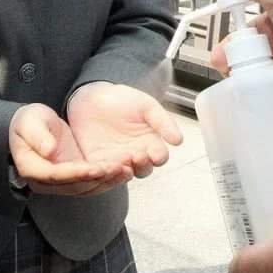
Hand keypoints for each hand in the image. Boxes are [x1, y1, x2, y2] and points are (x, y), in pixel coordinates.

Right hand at [9, 103, 127, 195]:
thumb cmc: (29, 122)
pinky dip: (109, 179)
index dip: (77, 173)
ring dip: (107, 181)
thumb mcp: (29, 122)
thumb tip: (48, 150)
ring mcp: (62, 181)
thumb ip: (37, 135)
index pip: (55, 175)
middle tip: (117, 168)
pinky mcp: (75, 177)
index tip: (95, 167)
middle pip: (74, 185)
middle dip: (98, 178)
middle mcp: (46, 182)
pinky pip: (92, 182)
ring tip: (125, 169)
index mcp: (32, 169)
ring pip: (86, 187)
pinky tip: (124, 171)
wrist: (34, 126)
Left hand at [68, 82, 182, 179]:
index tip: (156, 155)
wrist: (94, 98)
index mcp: (151, 143)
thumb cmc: (123, 101)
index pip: (159, 156)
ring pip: (124, 173)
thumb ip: (163, 122)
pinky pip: (103, 172)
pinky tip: (104, 165)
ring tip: (122, 162)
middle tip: (138, 156)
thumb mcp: (147, 106)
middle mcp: (136, 155)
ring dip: (124, 171)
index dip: (159, 157)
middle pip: (144, 169)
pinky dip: (104, 171)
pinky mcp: (98, 163)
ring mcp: (117, 160)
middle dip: (142, 165)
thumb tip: (178, 140)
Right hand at [212, 0, 272, 108]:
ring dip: (247, 81)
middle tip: (226, 70)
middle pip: (248, 53)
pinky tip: (260, 100)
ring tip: (241, 87)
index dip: (230, 37)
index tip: (220, 49)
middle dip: (233, 62)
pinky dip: (265, 97)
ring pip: (258, 74)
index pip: (244, 26)